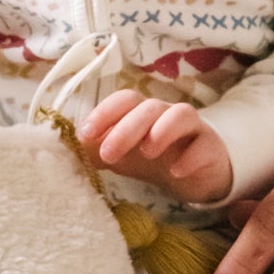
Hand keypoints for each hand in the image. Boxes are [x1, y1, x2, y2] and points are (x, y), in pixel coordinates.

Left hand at [79, 89, 231, 202]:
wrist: (194, 173)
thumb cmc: (152, 158)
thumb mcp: (120, 156)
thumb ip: (94, 151)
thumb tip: (63, 148)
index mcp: (141, 112)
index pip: (123, 100)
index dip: (104, 112)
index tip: (85, 134)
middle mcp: (165, 114)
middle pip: (148, 108)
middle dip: (126, 128)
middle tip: (108, 153)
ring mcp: (191, 129)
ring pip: (181, 115)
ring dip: (161, 130)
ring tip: (147, 153)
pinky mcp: (210, 148)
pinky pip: (203, 146)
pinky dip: (189, 157)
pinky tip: (175, 172)